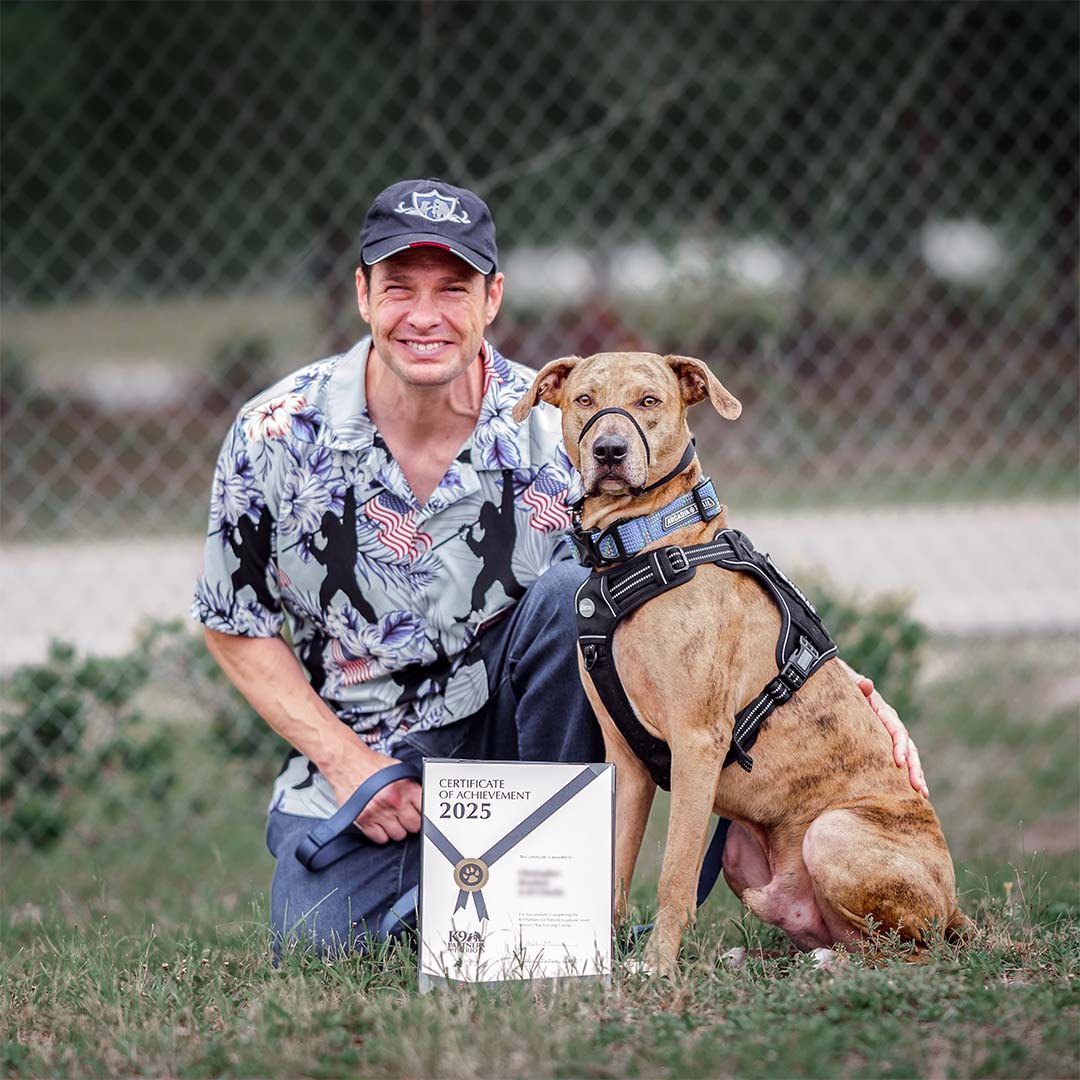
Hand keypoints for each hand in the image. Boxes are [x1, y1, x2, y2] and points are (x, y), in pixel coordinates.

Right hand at [326, 743, 422, 843]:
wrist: (346, 762)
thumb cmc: (370, 764)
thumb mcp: (398, 768)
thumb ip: (412, 785)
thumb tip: (422, 798)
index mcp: (406, 787)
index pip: (425, 810)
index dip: (422, 812)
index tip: (419, 813)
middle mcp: (395, 801)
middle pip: (414, 826)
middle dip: (410, 821)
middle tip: (404, 815)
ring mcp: (379, 812)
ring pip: (399, 835)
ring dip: (396, 829)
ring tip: (391, 819)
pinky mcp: (364, 820)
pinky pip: (380, 839)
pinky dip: (381, 834)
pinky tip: (379, 823)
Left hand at [855, 674, 927, 797]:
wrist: (843, 691)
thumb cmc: (845, 690)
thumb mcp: (849, 687)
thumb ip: (857, 686)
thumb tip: (866, 683)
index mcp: (884, 713)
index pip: (897, 731)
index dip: (900, 747)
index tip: (900, 762)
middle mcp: (892, 726)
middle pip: (909, 748)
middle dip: (914, 768)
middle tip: (917, 787)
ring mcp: (890, 737)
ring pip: (909, 758)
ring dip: (916, 775)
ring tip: (922, 795)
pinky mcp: (885, 747)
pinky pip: (900, 763)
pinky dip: (907, 776)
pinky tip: (913, 794)